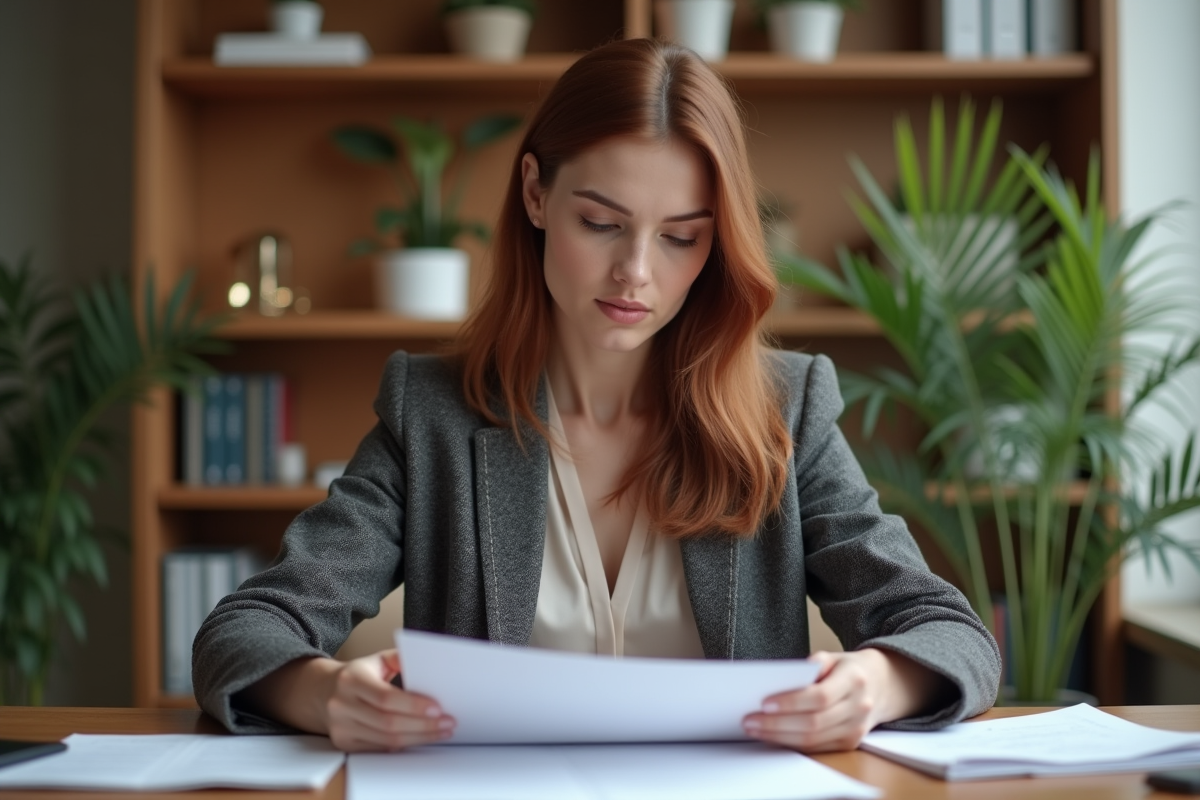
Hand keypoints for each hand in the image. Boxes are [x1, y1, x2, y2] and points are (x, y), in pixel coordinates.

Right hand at [242, 649, 455, 751]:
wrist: (322, 692)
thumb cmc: (358, 675)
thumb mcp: (376, 660)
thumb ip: (401, 658)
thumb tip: (428, 663)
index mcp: (351, 679)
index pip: (386, 697)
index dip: (413, 705)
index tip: (437, 708)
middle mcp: (341, 705)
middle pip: (388, 723)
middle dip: (423, 725)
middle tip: (447, 723)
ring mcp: (341, 727)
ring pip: (385, 740)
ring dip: (418, 738)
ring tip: (440, 731)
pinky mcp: (344, 743)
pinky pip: (379, 749)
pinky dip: (403, 745)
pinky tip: (420, 738)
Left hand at [741, 648, 941, 752]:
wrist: (882, 685)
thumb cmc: (849, 669)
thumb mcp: (833, 656)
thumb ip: (812, 664)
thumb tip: (784, 677)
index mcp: (854, 680)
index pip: (819, 696)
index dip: (791, 702)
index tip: (765, 703)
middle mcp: (859, 707)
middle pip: (814, 723)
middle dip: (777, 724)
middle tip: (750, 720)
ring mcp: (856, 729)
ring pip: (814, 740)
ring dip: (780, 737)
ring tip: (755, 729)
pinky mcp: (850, 743)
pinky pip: (817, 748)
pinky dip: (792, 743)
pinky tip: (773, 736)